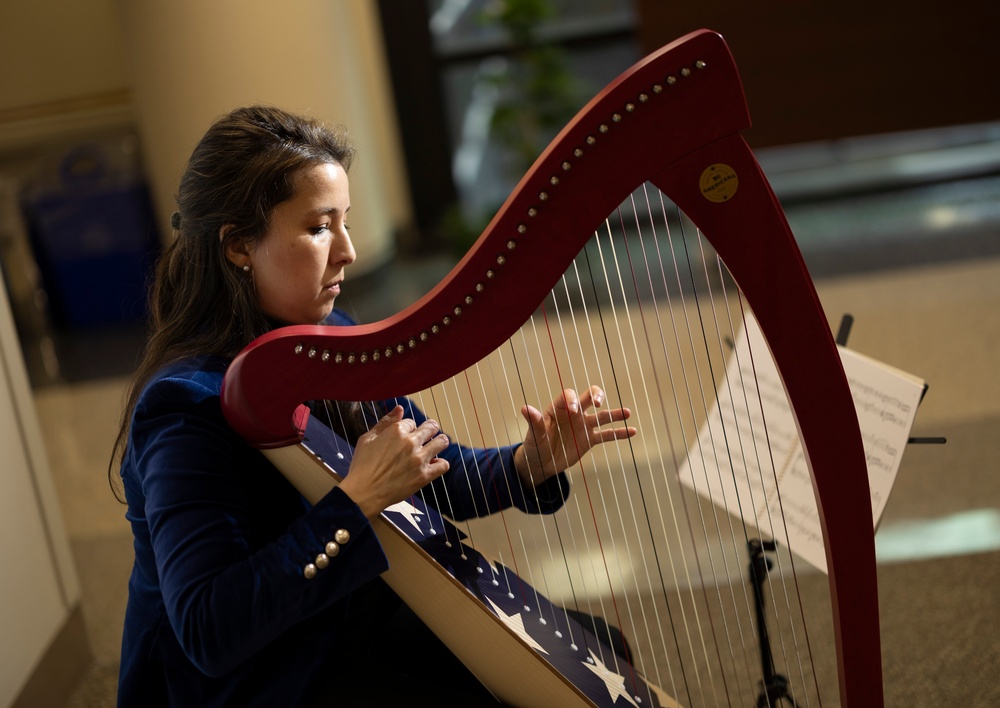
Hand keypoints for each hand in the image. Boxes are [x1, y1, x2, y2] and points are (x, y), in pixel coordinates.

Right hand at [338, 406, 449, 518]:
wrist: (362, 494)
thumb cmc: (361, 466)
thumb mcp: (367, 439)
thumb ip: (385, 422)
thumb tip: (400, 408)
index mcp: (396, 430)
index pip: (412, 422)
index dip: (409, 428)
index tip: (405, 437)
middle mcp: (410, 442)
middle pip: (431, 427)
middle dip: (429, 429)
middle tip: (427, 436)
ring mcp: (418, 459)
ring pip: (442, 442)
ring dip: (440, 442)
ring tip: (436, 445)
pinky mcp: (424, 476)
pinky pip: (443, 465)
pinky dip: (440, 464)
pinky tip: (433, 464)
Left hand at [514, 386, 635, 486]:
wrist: (541, 463)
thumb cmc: (534, 446)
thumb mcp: (534, 436)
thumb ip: (534, 423)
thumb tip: (525, 409)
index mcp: (558, 408)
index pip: (568, 397)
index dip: (572, 400)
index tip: (573, 411)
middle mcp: (573, 413)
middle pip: (588, 397)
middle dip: (595, 396)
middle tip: (598, 403)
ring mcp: (583, 426)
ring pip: (602, 416)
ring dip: (615, 414)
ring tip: (627, 413)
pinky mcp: (589, 439)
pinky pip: (607, 435)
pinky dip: (620, 433)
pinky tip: (633, 431)